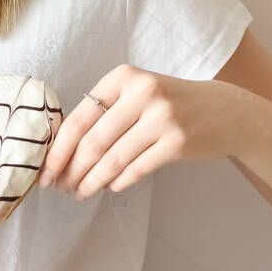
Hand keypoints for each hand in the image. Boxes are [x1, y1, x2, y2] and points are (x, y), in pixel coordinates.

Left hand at [38, 64, 246, 197]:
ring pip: (111, 161)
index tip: (45, 171)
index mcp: (124, 77)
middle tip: (59, 187)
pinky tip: (108, 187)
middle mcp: (142, 93)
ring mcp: (162, 119)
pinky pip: (135, 170)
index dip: (57, 150)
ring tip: (79, 193)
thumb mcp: (137, 92)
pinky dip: (117, 182)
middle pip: (91, 143)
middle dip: (70, 171)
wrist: (226, 111)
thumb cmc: (171, 103)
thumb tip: (62, 149)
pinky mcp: (177, 143)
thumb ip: (103, 111)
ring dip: (90, 183)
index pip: (78, 119)